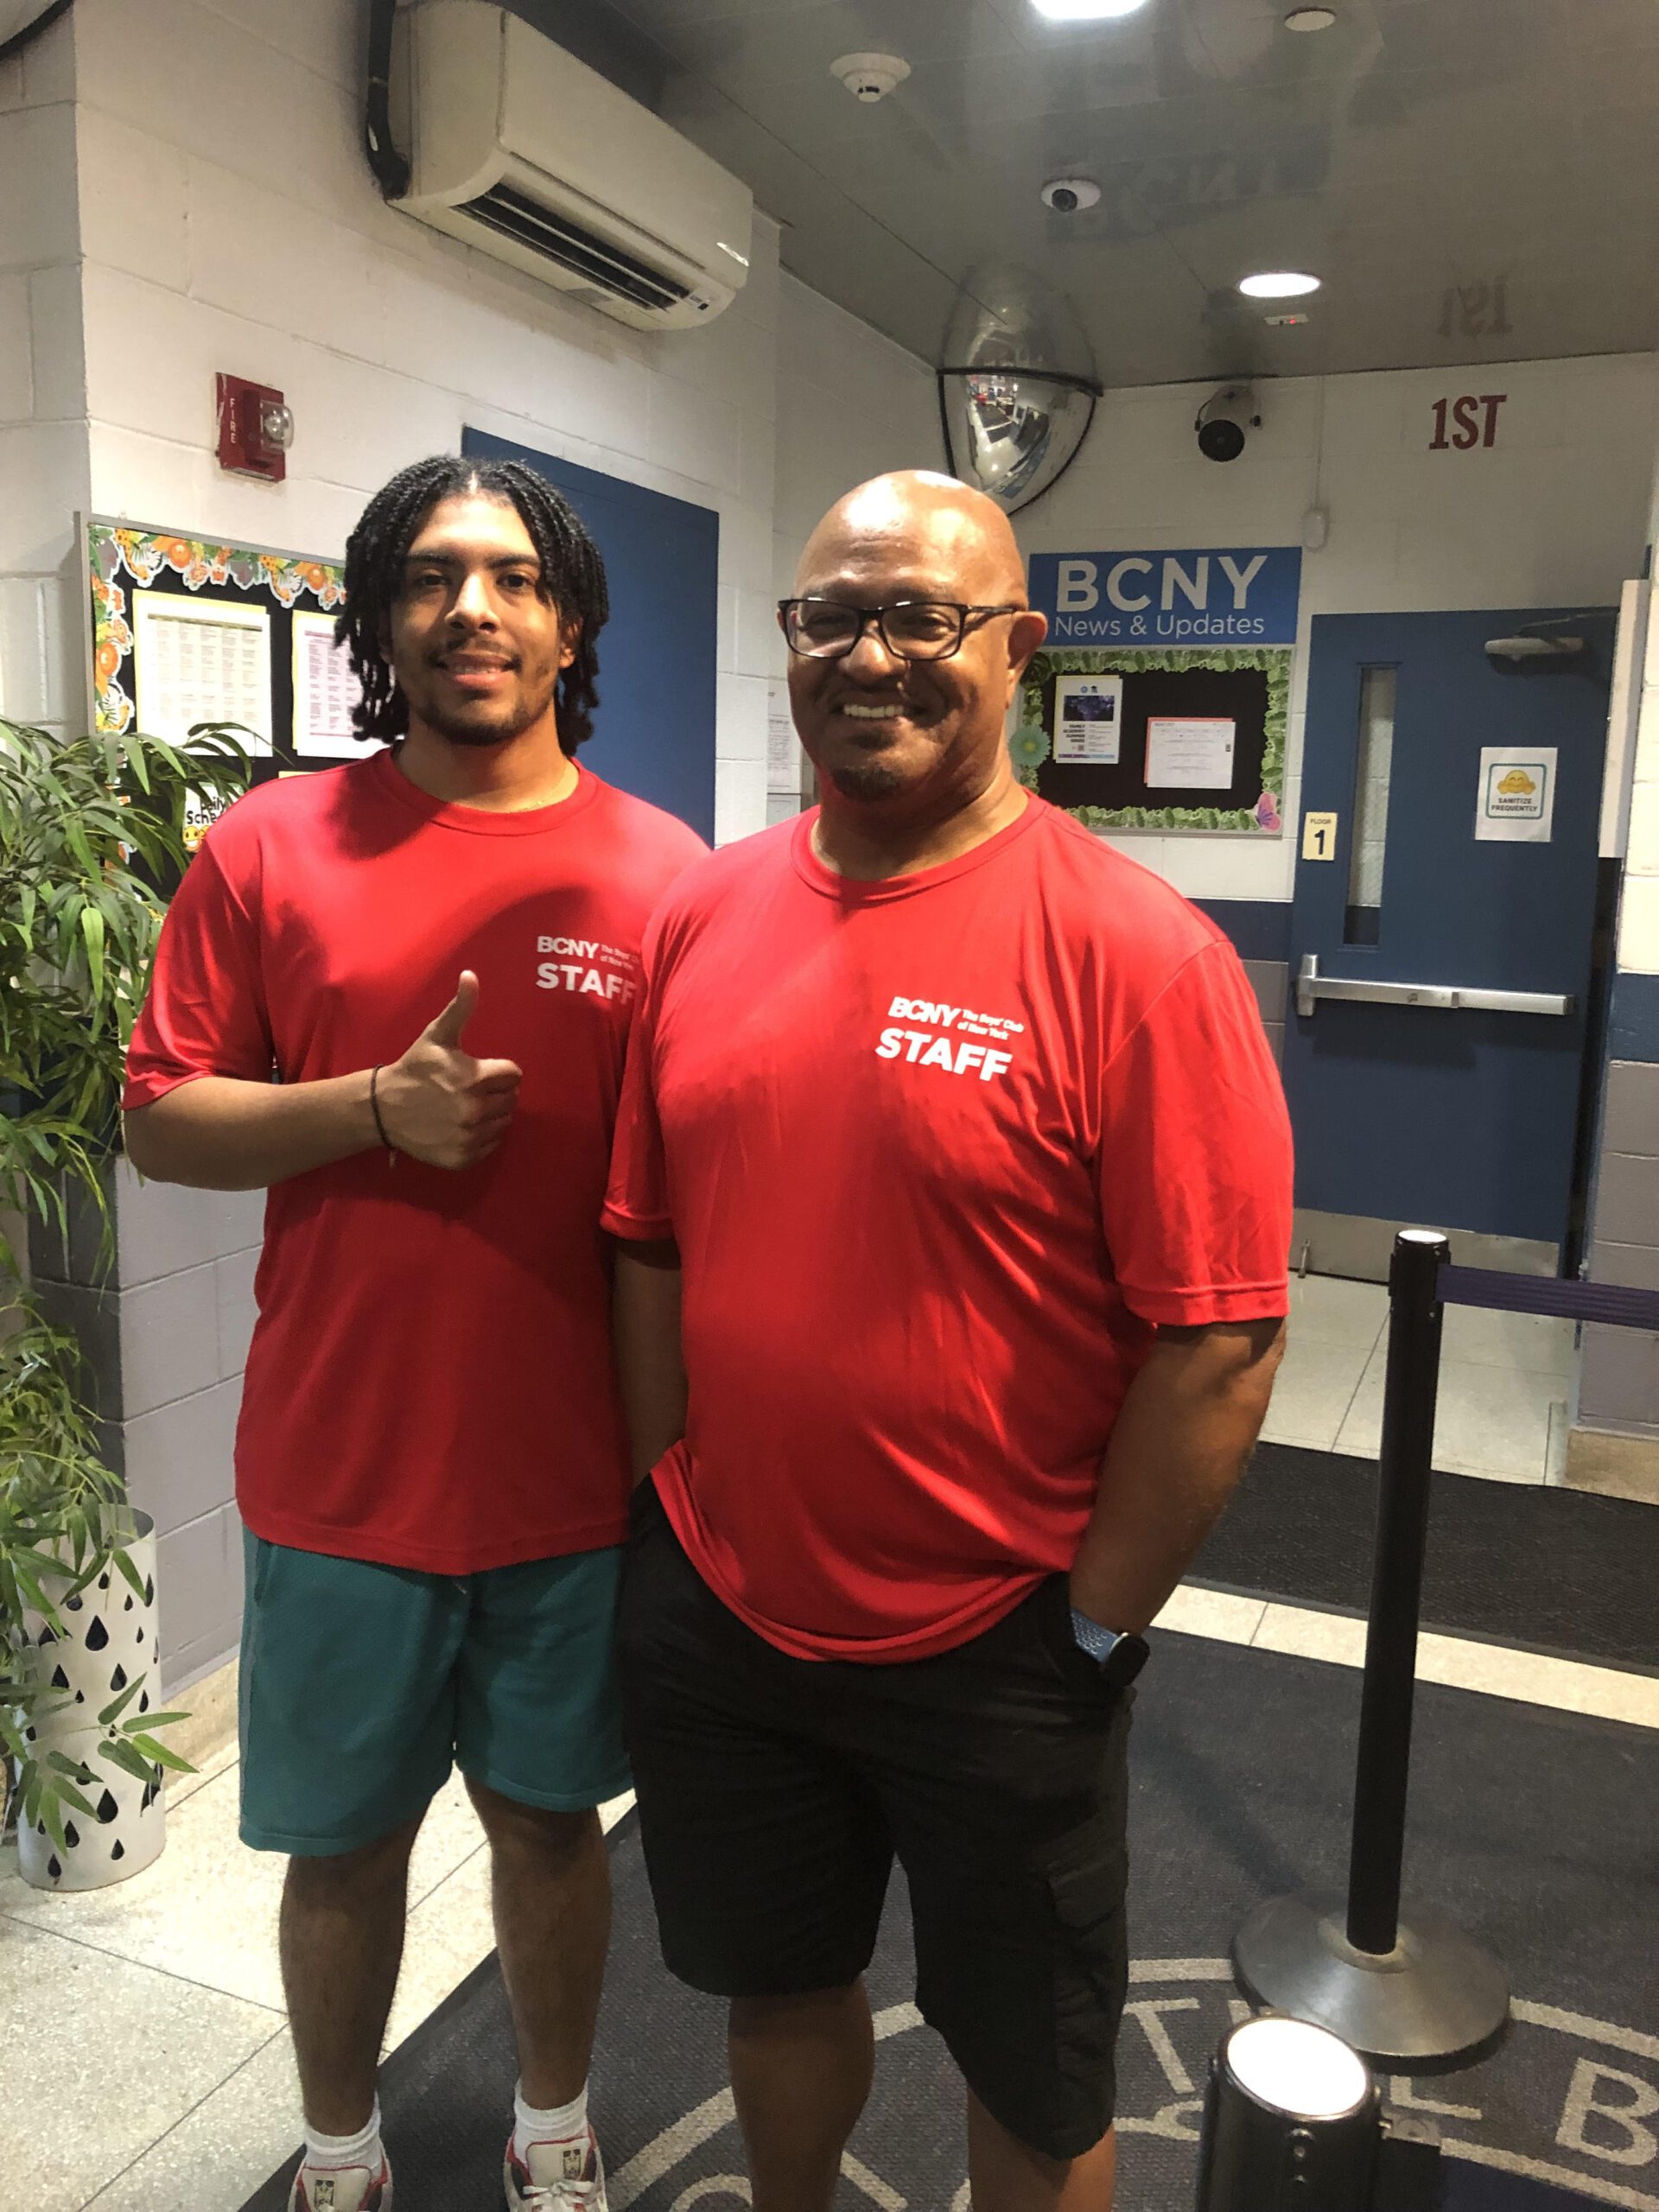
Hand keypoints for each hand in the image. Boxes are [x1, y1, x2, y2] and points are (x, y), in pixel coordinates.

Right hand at [375, 971, 521, 1169]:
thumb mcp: (437, 1035)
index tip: (480, 1071)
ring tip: (469, 1106)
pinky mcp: (463, 1157)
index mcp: (476, 1078)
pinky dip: (482, 1137)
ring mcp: (470, 1136)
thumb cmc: (415, 1068)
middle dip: (497, 1092)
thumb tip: (471, 975)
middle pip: (512, 1099)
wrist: (384, 1108)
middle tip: (473, 1089)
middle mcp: (476, 1110)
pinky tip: (463, 1125)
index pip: (514, 1075)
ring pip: (504, 1123)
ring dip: (493, 1114)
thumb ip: (460, 1007)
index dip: (499, 1070)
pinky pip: (490, 1146)